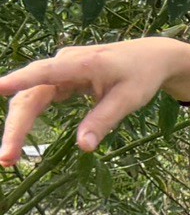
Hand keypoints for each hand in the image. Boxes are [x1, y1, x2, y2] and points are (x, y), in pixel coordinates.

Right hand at [0, 38, 189, 166]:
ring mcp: (60, 69)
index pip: (46, 72)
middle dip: (17, 126)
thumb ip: (105, 120)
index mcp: (83, 63)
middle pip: (31, 94)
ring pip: (30, 98)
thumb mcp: (130, 99)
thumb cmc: (142, 75)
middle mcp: (64, 62)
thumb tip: (84, 147)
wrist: (152, 56)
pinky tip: (18, 140)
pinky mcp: (60, 78)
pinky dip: (28, 119)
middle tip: (7, 158)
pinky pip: (38, 98)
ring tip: (10, 157)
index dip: (21, 80)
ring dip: (18, 126)